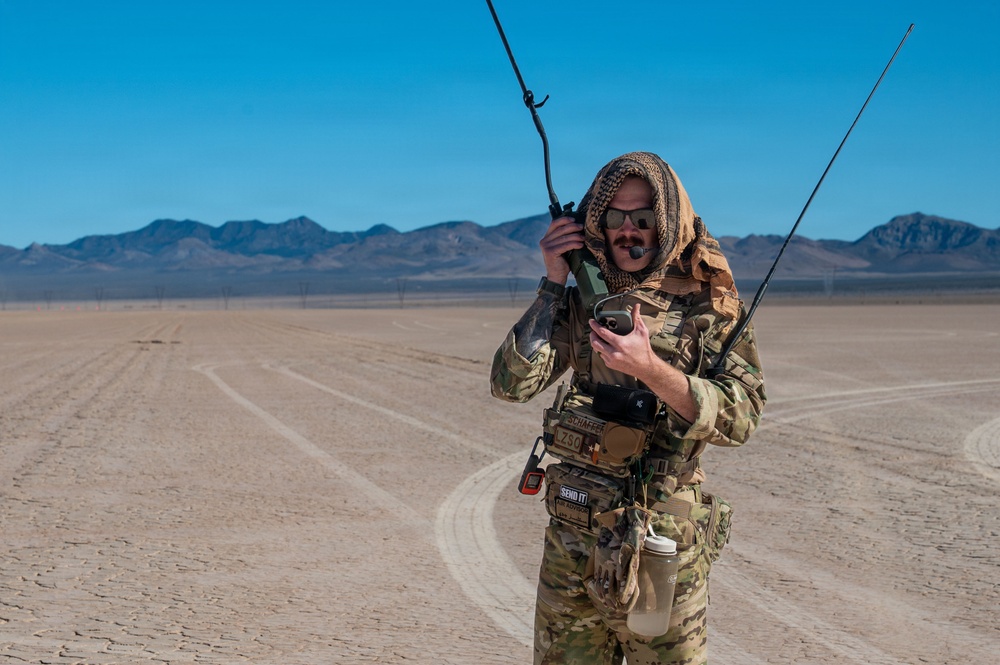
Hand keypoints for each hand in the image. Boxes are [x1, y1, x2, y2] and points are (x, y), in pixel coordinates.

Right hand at [539, 216, 583, 284]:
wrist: (557, 276)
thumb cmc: (562, 261)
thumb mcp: (562, 247)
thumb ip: (565, 237)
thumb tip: (577, 226)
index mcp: (546, 238)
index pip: (554, 223)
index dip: (564, 219)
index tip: (574, 219)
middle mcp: (544, 241)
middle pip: (560, 229)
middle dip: (573, 227)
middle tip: (582, 227)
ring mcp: (546, 247)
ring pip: (564, 237)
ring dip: (576, 236)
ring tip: (583, 238)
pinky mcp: (551, 253)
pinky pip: (565, 245)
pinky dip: (574, 244)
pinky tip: (580, 245)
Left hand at [590, 302, 697, 421]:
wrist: (646, 367)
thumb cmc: (644, 349)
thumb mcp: (641, 332)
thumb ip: (637, 318)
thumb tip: (636, 306)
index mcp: (620, 343)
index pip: (602, 333)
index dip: (595, 326)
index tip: (591, 321)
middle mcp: (614, 353)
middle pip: (595, 343)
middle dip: (592, 335)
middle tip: (593, 331)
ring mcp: (611, 360)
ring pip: (597, 350)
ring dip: (596, 343)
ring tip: (599, 337)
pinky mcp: (611, 365)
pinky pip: (601, 356)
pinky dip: (602, 350)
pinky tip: (607, 346)